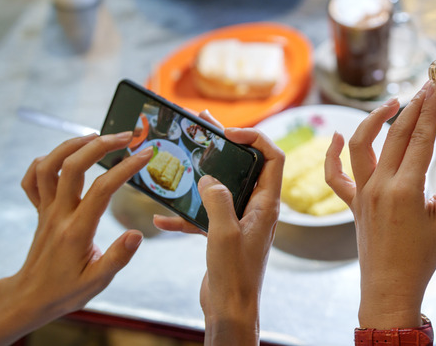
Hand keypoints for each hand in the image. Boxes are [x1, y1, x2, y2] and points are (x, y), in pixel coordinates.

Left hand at [0, 132, 149, 345]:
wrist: (30, 298)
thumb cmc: (66, 291)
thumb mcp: (98, 281)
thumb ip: (118, 257)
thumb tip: (138, 234)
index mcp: (77, 230)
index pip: (102, 189)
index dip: (126, 167)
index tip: (146, 155)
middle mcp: (58, 214)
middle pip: (72, 167)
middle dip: (101, 145)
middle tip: (126, 136)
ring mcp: (46, 210)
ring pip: (49, 166)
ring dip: (72, 145)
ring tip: (97, 137)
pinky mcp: (39, 211)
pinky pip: (33, 179)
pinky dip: (45, 161)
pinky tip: (64, 157)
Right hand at [154, 111, 282, 345]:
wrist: (231, 310)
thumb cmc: (235, 275)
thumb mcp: (224, 232)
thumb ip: (218, 200)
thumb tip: (210, 178)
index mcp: (267, 203)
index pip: (272, 157)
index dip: (256, 138)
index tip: (229, 132)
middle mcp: (258, 208)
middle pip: (246, 165)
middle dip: (225, 145)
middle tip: (203, 125)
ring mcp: (241, 220)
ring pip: (224, 186)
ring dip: (203, 172)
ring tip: (183, 151)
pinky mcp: (225, 234)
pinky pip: (206, 215)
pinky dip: (186, 214)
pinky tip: (162, 218)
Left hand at [325, 83, 435, 329]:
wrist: (390, 288)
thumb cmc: (419, 259)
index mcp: (405, 189)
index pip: (419, 140)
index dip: (429, 112)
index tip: (434, 89)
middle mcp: (380, 186)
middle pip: (393, 135)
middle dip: (410, 108)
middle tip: (423, 88)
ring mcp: (362, 193)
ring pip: (360, 145)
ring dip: (373, 120)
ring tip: (391, 104)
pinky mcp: (352, 203)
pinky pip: (335, 175)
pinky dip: (331, 154)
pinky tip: (336, 135)